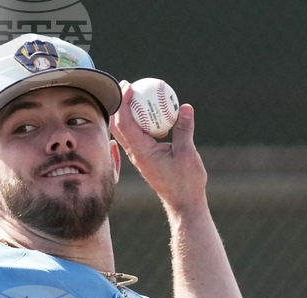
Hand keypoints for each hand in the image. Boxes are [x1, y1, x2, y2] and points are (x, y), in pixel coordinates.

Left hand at [109, 80, 207, 212]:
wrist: (183, 202)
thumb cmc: (186, 182)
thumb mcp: (187, 153)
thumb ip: (184, 129)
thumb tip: (185, 107)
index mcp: (142, 152)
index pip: (125, 123)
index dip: (123, 102)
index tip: (128, 86)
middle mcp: (136, 154)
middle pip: (119, 125)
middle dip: (120, 104)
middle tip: (127, 85)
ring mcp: (139, 156)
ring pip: (126, 131)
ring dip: (127, 112)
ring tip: (134, 95)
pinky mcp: (145, 158)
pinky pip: (138, 136)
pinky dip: (139, 122)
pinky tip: (149, 112)